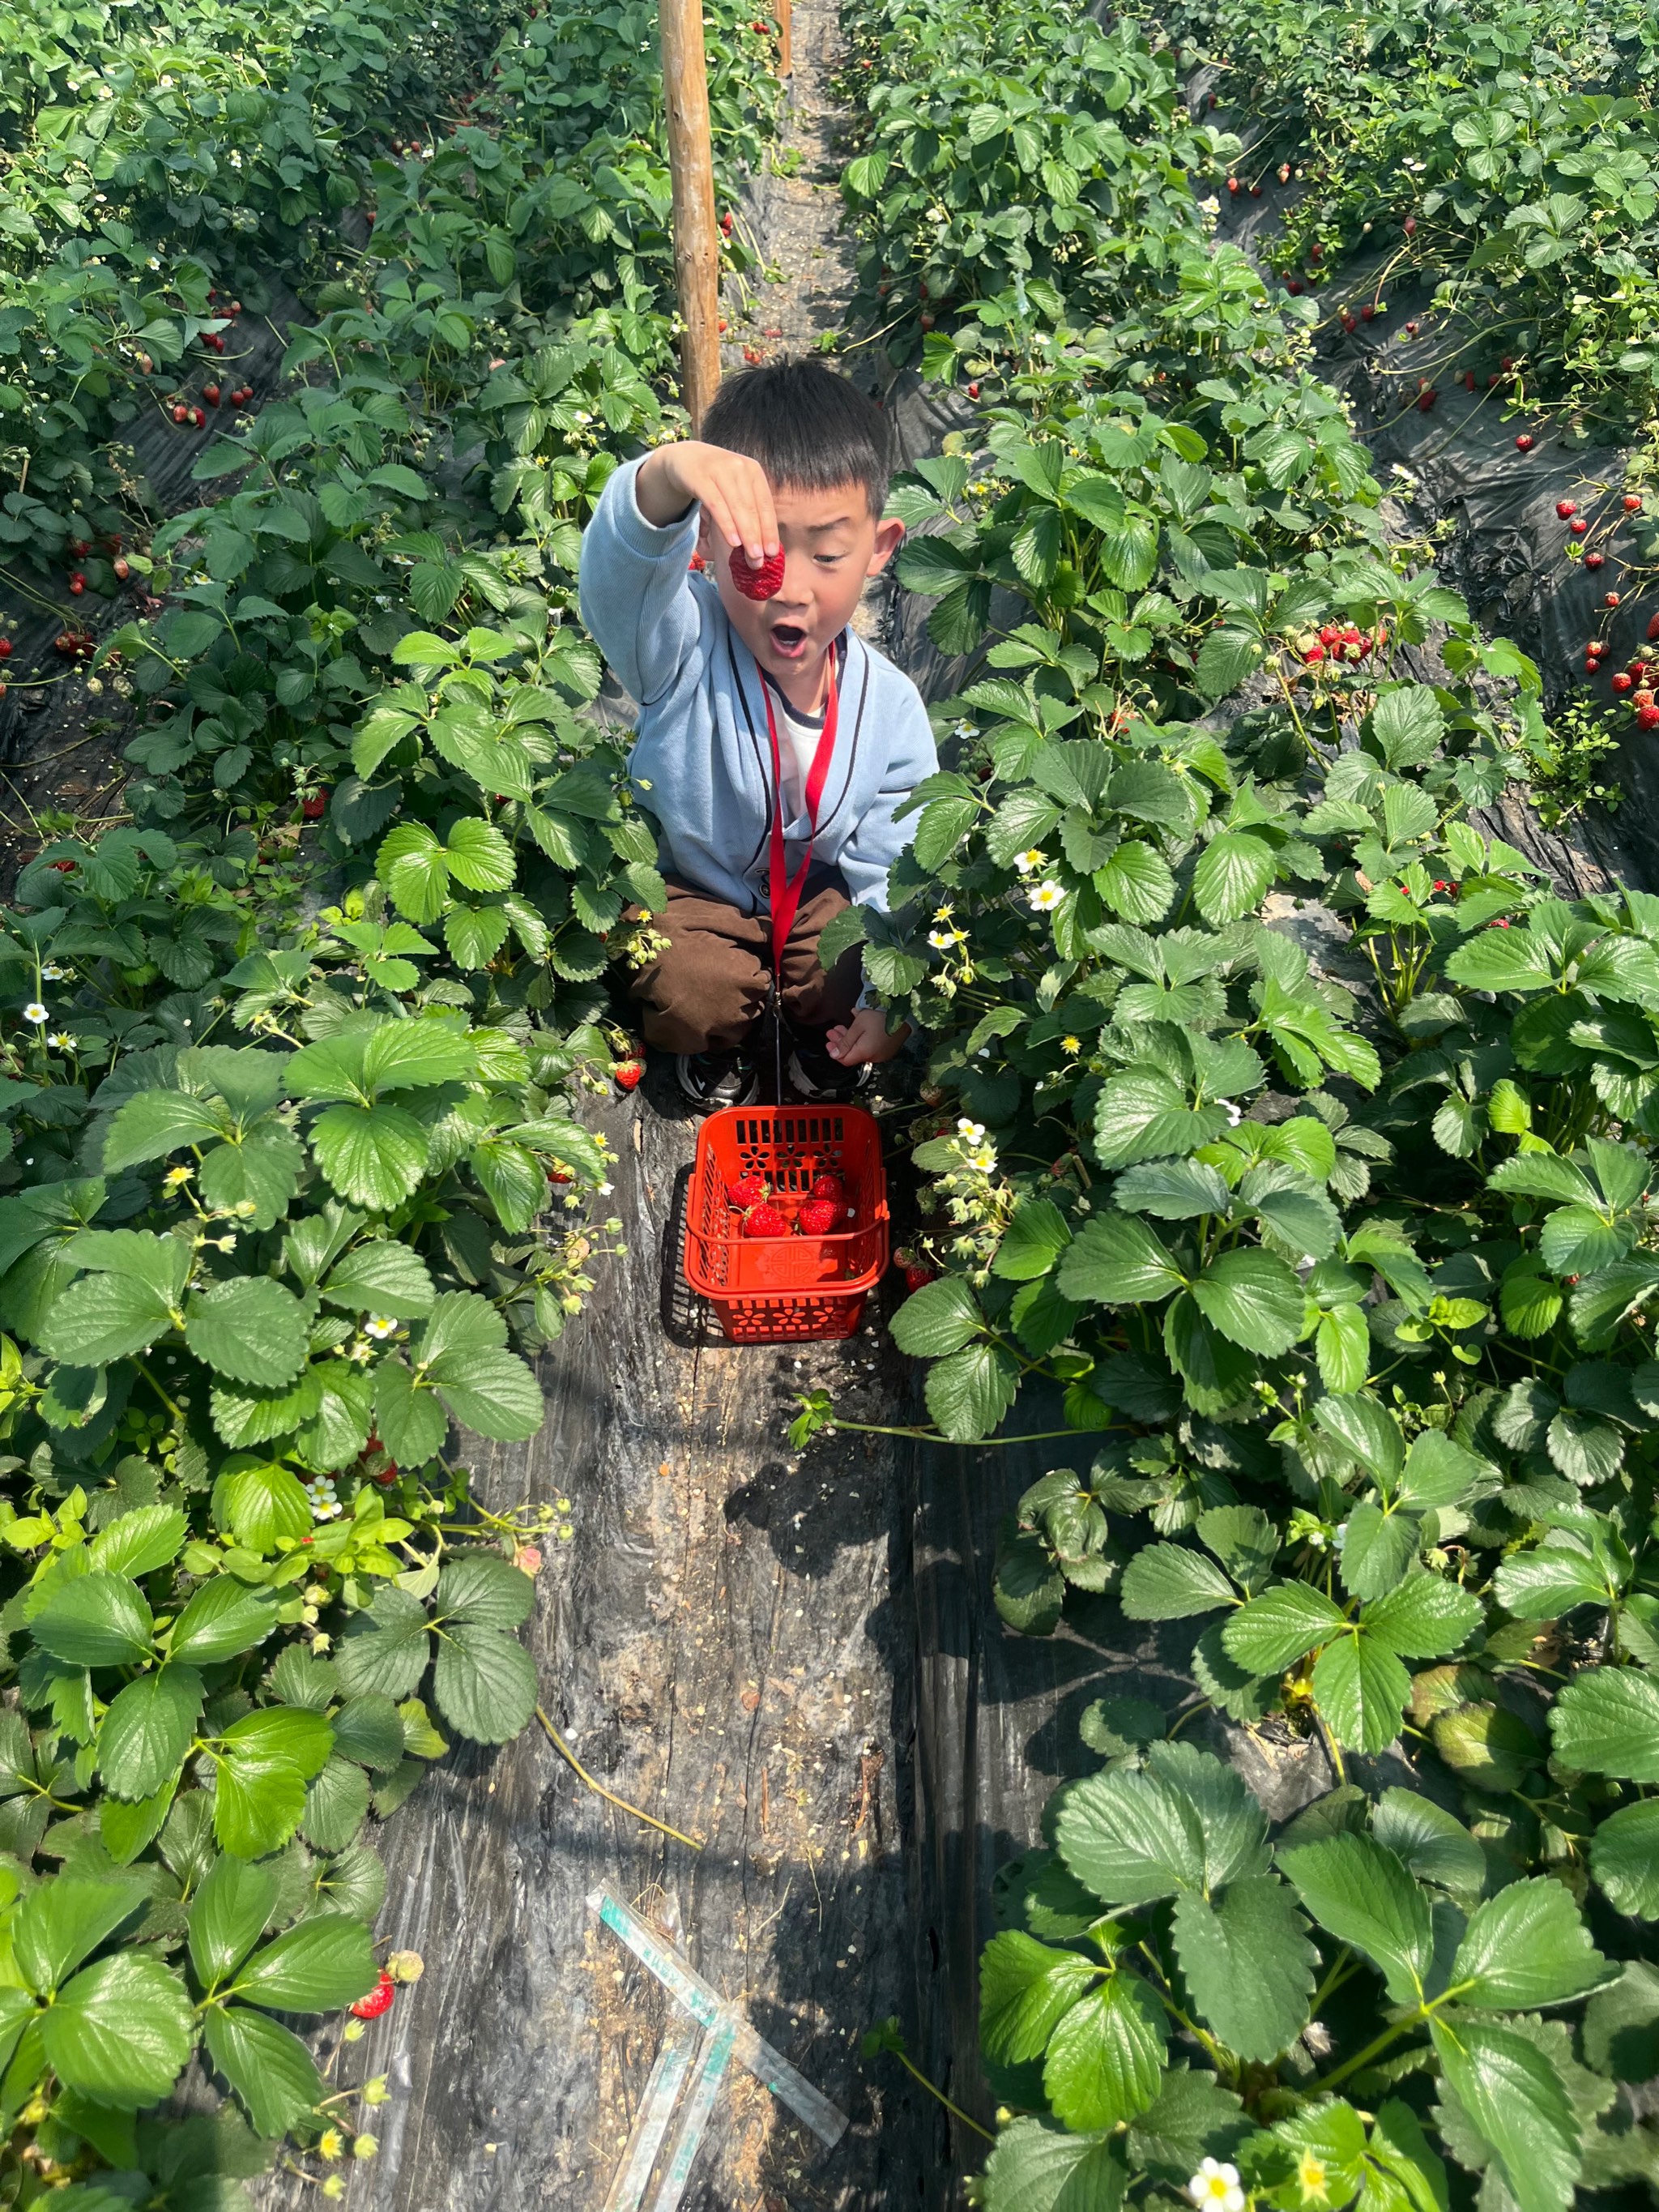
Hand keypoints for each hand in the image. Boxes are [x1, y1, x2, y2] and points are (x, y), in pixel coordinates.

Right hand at [635, 440, 777, 565]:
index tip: (772, 552)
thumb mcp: (735, 486)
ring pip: (737, 507)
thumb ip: (748, 506)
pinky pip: (716, 505)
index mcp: (753, 471)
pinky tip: (733, 542)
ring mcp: (720, 470)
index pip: (765, 504)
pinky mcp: (700, 477)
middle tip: (760, 561)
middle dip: (758, 537)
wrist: (685, 457)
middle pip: (752, 508)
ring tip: (751, 556)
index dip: (770, 529)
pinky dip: (726, 524)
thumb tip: (762, 543)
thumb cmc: (716, 479)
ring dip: (746, 534)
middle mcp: (739, 468)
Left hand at [824, 1008, 909, 1066]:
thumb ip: (845, 1043)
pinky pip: (872, 1045)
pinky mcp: (889, 1048)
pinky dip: (862, 1038)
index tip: (828, 1042)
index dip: (835, 1052)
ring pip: (862, 1049)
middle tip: (833, 1031)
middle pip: (853, 1053)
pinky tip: (858, 1027)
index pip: (845, 1060)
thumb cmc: (880, 1016)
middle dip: (841, 1042)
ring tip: (843, 1027)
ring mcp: (883, 1053)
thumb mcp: (858, 1026)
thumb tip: (834, 1055)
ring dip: (851, 1039)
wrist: (904, 1011)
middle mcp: (875, 1057)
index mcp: (865, 1053)